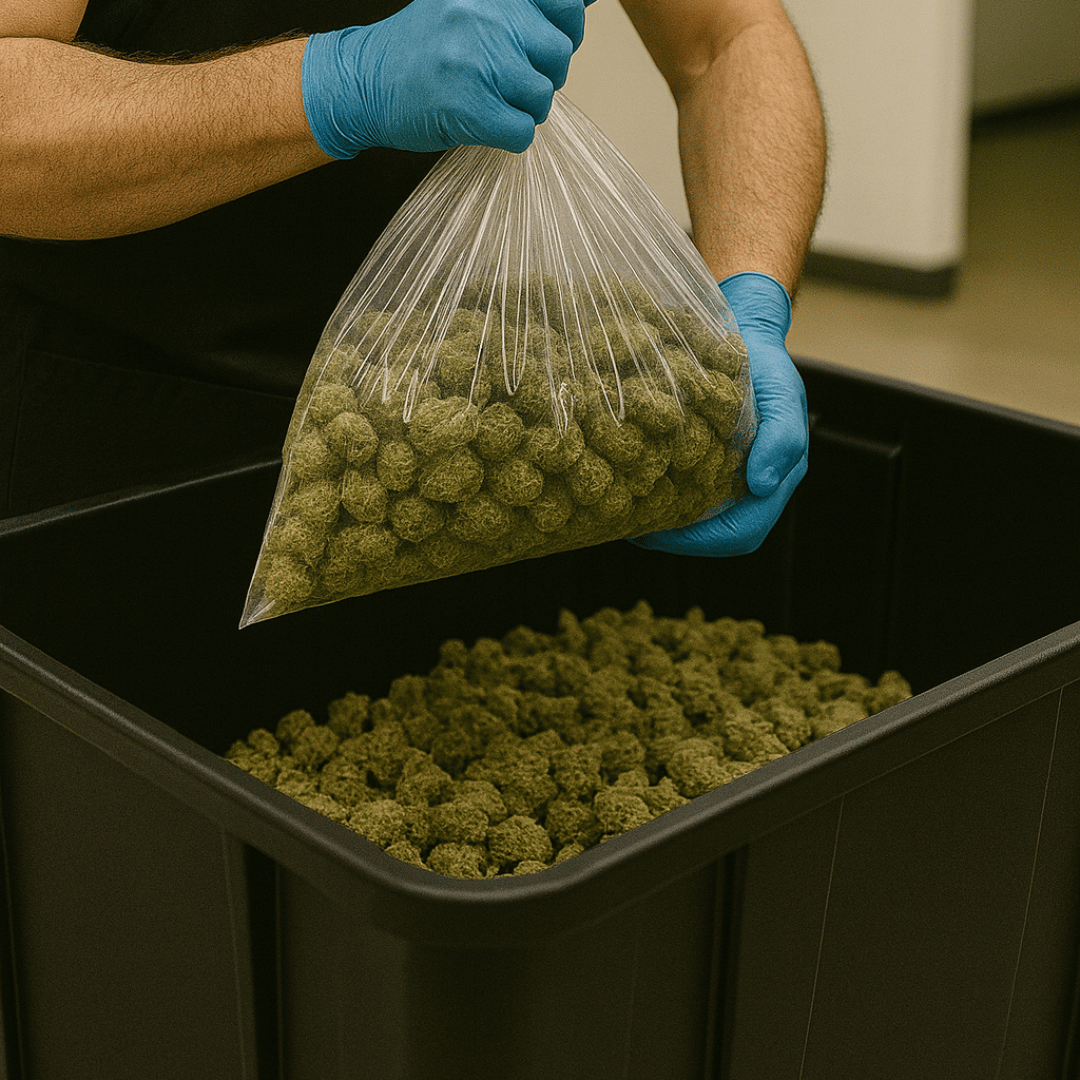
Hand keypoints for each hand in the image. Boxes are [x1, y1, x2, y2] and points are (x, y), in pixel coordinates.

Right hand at [301, 0, 592, 157]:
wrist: (364, 82)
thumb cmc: (422, 48)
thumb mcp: (469, 4)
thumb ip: (520, 6)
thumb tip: (585, 1)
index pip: (566, 4)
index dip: (563, 31)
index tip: (539, 46)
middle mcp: (490, 16)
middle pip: (560, 55)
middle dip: (543, 74)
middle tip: (509, 80)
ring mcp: (481, 62)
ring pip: (544, 97)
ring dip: (524, 109)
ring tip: (491, 101)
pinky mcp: (473, 107)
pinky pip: (523, 132)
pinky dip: (510, 137)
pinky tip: (484, 123)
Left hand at [632, 272, 807, 555]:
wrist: (744, 330)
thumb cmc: (766, 362)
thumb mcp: (781, 392)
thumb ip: (783, 438)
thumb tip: (761, 485)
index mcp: (774, 481)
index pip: (740, 533)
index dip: (701, 540)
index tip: (657, 531)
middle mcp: (749, 487)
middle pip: (712, 535)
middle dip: (672, 537)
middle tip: (627, 525)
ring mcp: (725, 477)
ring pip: (692, 518)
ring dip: (659, 520)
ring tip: (621, 509)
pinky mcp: (702, 462)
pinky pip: (679, 493)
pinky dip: (654, 495)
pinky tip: (628, 484)